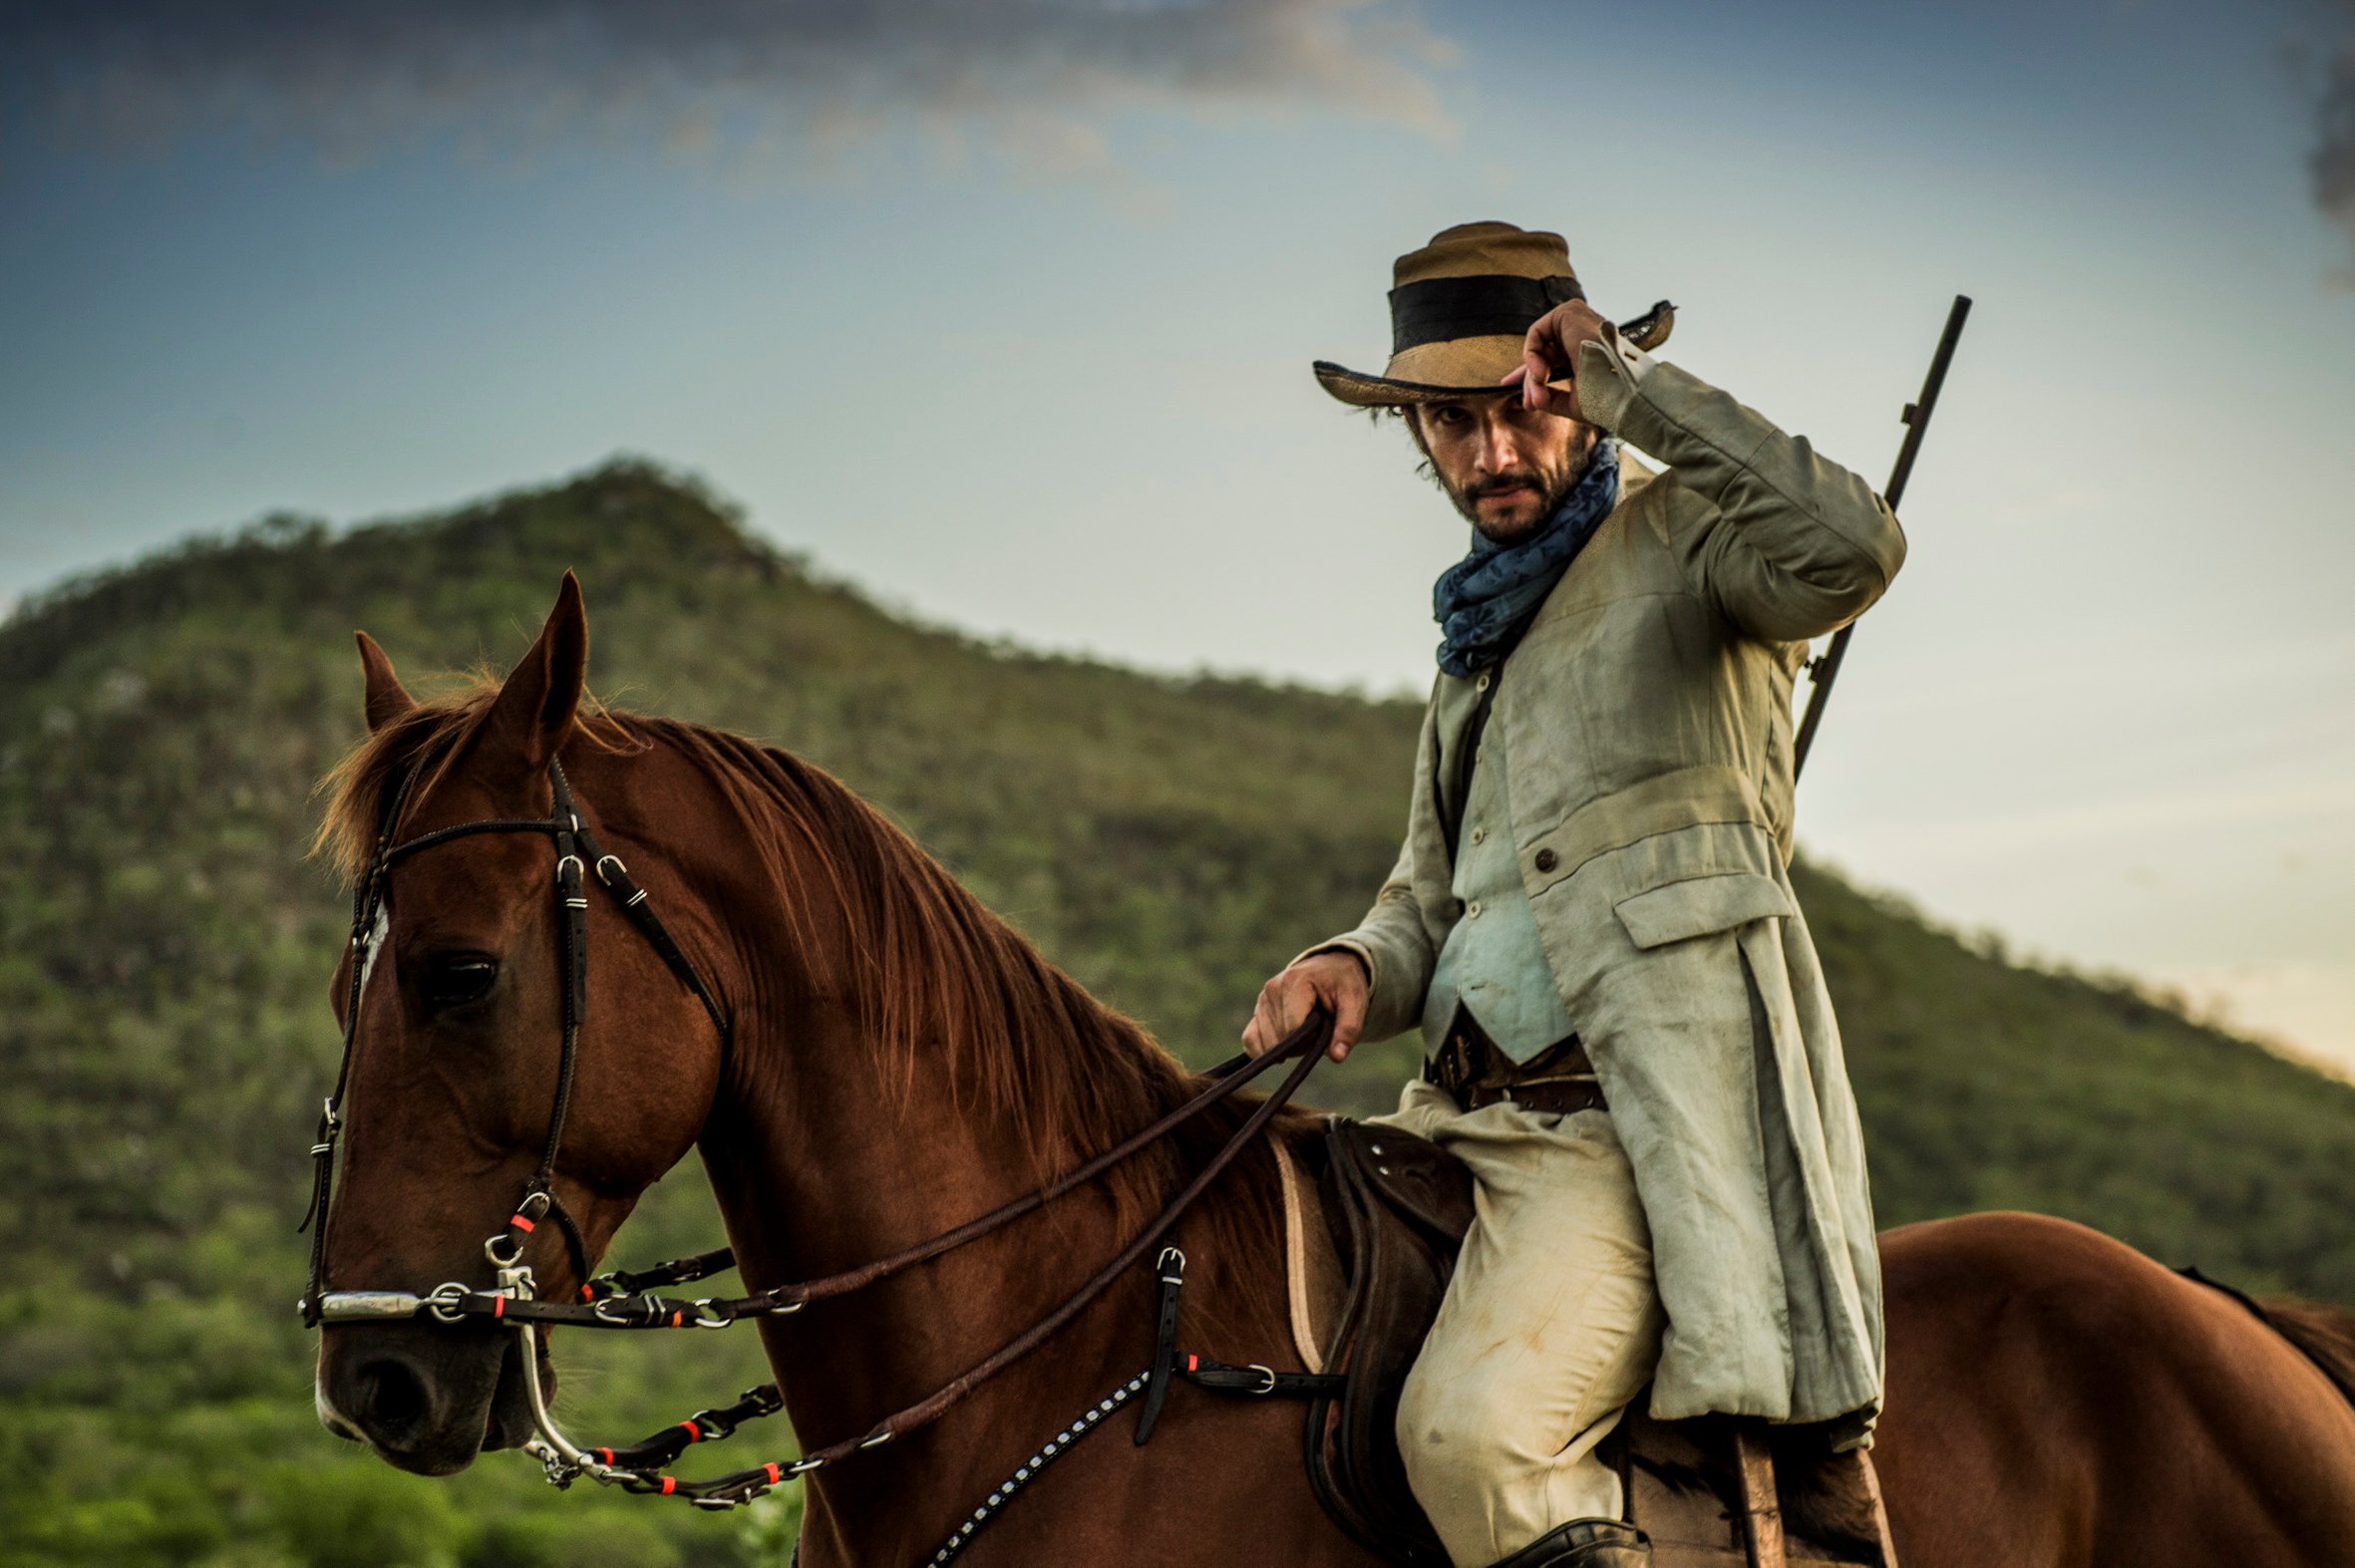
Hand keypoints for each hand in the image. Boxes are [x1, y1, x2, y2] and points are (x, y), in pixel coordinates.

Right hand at [1242, 950, 1369, 1062]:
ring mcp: (1262, 1000)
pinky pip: (1250, 1039)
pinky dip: (1264, 1050)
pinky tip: (1284, 1047)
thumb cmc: (1343, 985)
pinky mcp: (1257, 1011)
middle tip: (1318, 1031)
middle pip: (1279, 1039)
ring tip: (1306, 1032)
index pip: (1292, 1029)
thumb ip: (1348, 1029)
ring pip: (1265, 1043)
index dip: (1310, 1041)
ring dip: (1287, 1048)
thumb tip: (1337, 1057)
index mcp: (1294, 981)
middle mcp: (1272, 989)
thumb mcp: (1355, 1002)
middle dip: (1301, 1045)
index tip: (1325, 1031)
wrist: (1331, 969)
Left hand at [1499, 298, 1607, 416]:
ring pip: (1539, 345)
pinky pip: (1536, 332)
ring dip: (1533, 371)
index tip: (1509, 384)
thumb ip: (1552, 399)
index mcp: (1589, 352)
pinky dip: (1532, 353)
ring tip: (1540, 391)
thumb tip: (1531, 400)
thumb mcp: (1574, 403)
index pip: (1552, 358)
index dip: (1530, 372)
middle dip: (1530, 379)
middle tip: (1529, 402)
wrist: (1619, 389)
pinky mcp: (1570, 312)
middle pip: (1543, 353)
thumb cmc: (1606, 399)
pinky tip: (1540, 372)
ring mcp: (1579, 320)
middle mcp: (1584, 334)